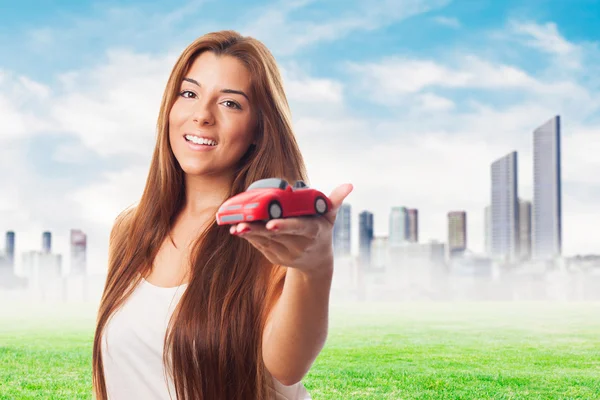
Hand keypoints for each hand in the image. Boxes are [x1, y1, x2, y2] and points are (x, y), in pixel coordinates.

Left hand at [229, 183, 353, 276]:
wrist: (317, 260)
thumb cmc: (321, 230)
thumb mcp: (329, 216)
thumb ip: (335, 200)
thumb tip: (349, 185)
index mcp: (313, 232)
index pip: (299, 228)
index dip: (285, 226)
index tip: (271, 224)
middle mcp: (300, 245)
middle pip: (277, 236)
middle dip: (259, 230)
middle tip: (243, 224)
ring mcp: (287, 254)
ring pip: (265, 241)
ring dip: (249, 233)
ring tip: (235, 225)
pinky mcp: (275, 258)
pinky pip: (260, 246)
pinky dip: (249, 237)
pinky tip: (237, 228)